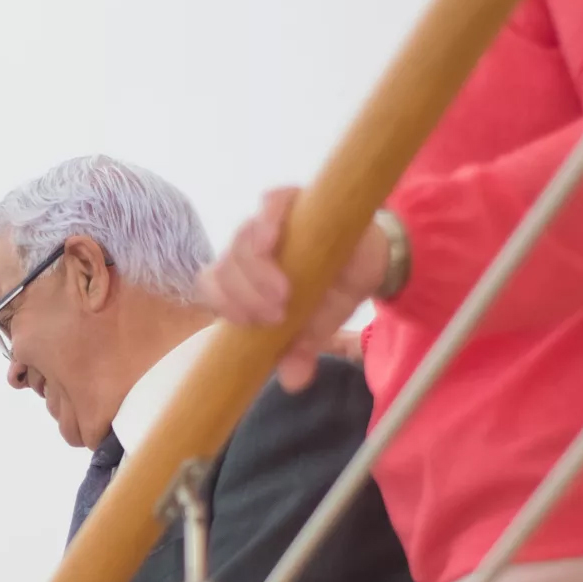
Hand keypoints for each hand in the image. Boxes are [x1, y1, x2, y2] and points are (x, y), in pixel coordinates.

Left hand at [196, 189, 389, 392]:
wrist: (370, 263)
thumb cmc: (331, 293)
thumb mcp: (316, 328)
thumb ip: (299, 351)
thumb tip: (292, 382)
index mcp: (242, 276)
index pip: (212, 284)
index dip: (224, 304)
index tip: (251, 324)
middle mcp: (250, 246)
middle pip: (224, 263)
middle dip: (243, 294)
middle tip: (277, 314)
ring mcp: (270, 220)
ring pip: (242, 236)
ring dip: (256, 268)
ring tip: (285, 294)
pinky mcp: (295, 200)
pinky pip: (272, 201)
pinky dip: (267, 219)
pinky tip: (275, 238)